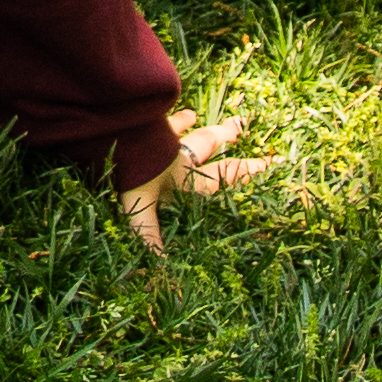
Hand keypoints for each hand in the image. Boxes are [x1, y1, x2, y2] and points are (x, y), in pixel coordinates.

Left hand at [116, 110, 268, 258]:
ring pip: (178, 127)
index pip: (223, 176)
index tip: (271, 163)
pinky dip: (156, 113)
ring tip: (193, 117)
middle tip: (239, 126)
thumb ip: (149, 239)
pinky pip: (150, 116)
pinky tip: (156, 105)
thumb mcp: (139, 210)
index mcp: (185, 176)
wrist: (110, 128)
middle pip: (205, 144)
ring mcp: (158, 133)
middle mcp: (176, 153)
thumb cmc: (129, 171)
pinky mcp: (138, 122)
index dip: (247, 172)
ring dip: (186, 123)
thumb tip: (155, 276)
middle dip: (224, 137)